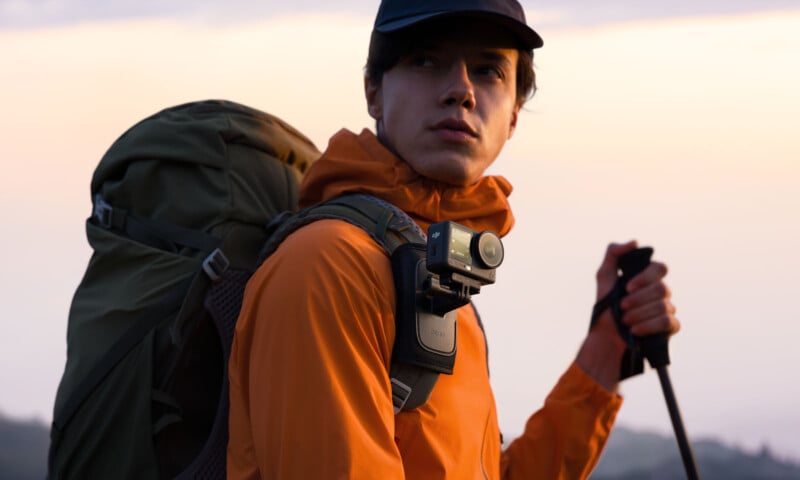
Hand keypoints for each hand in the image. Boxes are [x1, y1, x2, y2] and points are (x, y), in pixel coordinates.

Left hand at [577, 241, 679, 390]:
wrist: (605, 334)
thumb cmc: (606, 305)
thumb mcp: (604, 276)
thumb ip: (614, 254)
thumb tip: (635, 242)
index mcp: (649, 277)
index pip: (660, 268)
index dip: (645, 277)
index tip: (626, 287)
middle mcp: (662, 292)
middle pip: (662, 288)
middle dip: (638, 299)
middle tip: (621, 306)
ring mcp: (668, 309)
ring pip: (663, 306)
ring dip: (639, 313)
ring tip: (624, 320)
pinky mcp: (670, 327)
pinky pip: (668, 323)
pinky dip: (649, 326)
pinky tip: (635, 329)